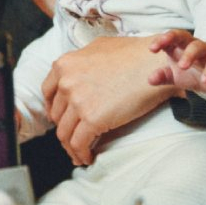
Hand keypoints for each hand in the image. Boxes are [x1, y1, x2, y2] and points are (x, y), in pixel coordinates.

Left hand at [41, 35, 176, 165]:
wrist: (157, 63)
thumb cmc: (135, 54)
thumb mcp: (100, 47)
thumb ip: (83, 60)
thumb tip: (80, 70)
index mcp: (65, 65)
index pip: (48, 92)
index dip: (53, 108)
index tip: (60, 118)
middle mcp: (66, 82)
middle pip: (57, 115)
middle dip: (65, 128)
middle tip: (74, 136)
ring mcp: (77, 101)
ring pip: (65, 132)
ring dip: (70, 147)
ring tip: (80, 154)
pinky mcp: (92, 119)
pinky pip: (79, 143)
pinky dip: (81, 154)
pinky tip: (88, 157)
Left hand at [148, 29, 205, 93]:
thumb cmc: (190, 72)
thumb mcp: (174, 76)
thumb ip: (162, 76)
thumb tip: (150, 80)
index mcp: (179, 45)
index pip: (169, 38)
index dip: (160, 41)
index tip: (152, 49)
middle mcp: (192, 45)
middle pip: (182, 35)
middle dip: (172, 37)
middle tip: (163, 47)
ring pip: (198, 47)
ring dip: (189, 55)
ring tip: (183, 66)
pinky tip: (204, 80)